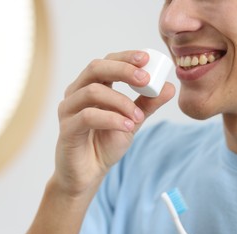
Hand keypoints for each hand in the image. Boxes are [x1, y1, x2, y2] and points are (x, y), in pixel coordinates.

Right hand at [53, 50, 174, 197]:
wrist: (89, 173)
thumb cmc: (106, 143)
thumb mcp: (132, 121)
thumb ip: (147, 104)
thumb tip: (169, 87)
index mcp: (92, 86)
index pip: (107, 62)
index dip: (125, 57)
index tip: (146, 58)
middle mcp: (77, 93)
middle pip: (96, 68)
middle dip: (123, 70)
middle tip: (145, 79)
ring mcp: (69, 109)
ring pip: (92, 91)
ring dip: (121, 101)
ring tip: (139, 117)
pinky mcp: (66, 128)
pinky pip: (87, 116)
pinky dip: (112, 119)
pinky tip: (127, 127)